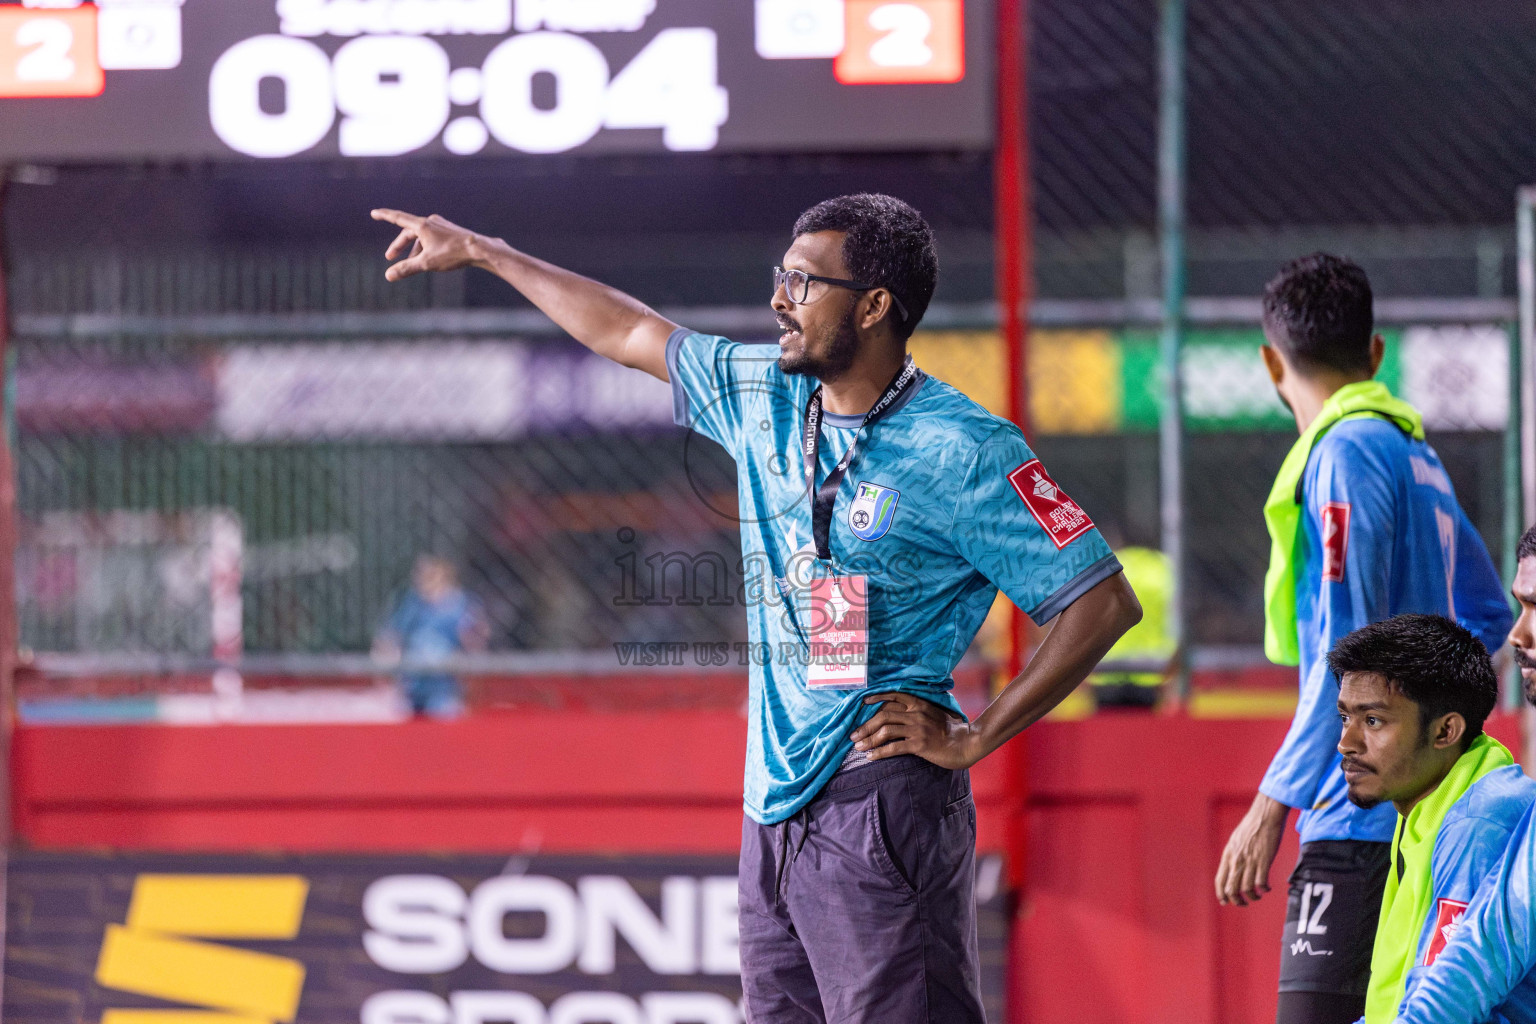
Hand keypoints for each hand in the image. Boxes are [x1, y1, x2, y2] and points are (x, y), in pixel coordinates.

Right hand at [371, 209, 491, 280]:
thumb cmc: (453, 254)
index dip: (384, 216)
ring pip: (421, 237)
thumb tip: (388, 276)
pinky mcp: (450, 231)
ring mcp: (441, 225)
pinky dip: (426, 248)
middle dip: (399, 245)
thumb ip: (407, 268)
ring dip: (414, 249)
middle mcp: (431, 221)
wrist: (479, 249)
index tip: (374, 213)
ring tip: (412, 264)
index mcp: (422, 225)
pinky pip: (432, 238)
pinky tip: (429, 259)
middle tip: (390, 257)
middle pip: (409, 232)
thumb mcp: (426, 263)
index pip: (398, 218)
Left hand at [850, 692, 979, 768]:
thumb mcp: (934, 713)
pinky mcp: (919, 744)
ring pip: (885, 731)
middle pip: (883, 716)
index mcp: (919, 704)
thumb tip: (899, 713)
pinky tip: (871, 757)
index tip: (862, 703)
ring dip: (869, 740)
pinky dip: (879, 752)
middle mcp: (916, 713)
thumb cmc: (950, 730)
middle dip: (865, 726)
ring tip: (859, 747)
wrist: (966, 743)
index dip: (876, 698)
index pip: (892, 696)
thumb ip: (918, 710)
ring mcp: (917, 729)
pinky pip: (894, 747)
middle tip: (854, 736)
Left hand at [1215, 792, 1290, 905]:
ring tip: (1258, 895)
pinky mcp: (1263, 861)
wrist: (1264, 816)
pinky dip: (1263, 889)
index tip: (1225, 902)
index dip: (1221, 894)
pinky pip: (1260, 883)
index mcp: (1227, 855)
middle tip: (1244, 903)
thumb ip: (1233, 855)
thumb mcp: (1235, 841)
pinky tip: (1267, 887)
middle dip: (1237, 901)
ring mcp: (1249, 861)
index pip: (1219, 881)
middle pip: (1231, 889)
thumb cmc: (1251, 827)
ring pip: (1246, 889)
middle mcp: (1236, 860)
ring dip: (1253, 897)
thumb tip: (1232, 869)